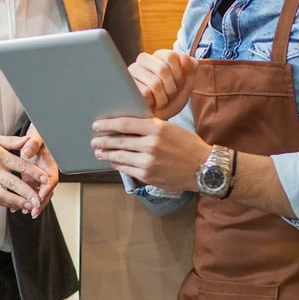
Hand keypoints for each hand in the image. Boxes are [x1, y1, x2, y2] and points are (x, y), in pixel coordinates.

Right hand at [0, 134, 50, 214]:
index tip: (44, 179)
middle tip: (40, 199)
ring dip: (18, 202)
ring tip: (30, 206)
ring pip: (3, 195)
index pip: (19, 165)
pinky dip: (6, 204)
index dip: (33, 173)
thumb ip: (12, 141)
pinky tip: (16, 205)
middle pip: (13, 183)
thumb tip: (29, 140)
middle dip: (28, 193)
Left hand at [19, 125, 58, 217]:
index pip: (52, 178)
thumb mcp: (36, 135)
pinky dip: (23, 198)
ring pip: (37, 192)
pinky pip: (29, 190)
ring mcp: (37, 175)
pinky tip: (15, 205)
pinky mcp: (30, 177)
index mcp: (49, 161)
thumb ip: (33, 142)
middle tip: (33, 210)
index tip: (41, 194)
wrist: (36, 134)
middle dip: (40, 201)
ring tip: (23, 210)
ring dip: (32, 203)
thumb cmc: (38, 134)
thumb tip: (28, 148)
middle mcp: (45, 171)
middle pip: (46, 190)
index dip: (47, 187)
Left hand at [91, 116, 209, 191]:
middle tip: (94, 140)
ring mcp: (148, 161)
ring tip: (98, 151)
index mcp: (157, 128)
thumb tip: (128, 126)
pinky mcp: (148, 176)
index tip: (97, 125)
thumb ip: (151, 126)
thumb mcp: (170, 128)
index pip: (125, 123)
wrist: (204, 168)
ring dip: (106, 154)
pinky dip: (118, 164)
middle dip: (103, 141)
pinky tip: (113, 161)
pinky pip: (127, 169)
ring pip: (120, 156)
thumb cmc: (188, 145)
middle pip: (119, 141)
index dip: (108, 124)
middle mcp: (151, 144)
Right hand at [130, 50, 197, 119]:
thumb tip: (185, 57)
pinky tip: (152, 104)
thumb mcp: (186, 84)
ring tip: (162, 101)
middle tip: (171, 96)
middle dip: (172, 88)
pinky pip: (145, 93)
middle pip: (162, 69)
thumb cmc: (171, 99)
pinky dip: (153, 102)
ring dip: (163, 98)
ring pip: (154, 83)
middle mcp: (143, 60)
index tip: (179, 84)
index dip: (179, 74)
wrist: (158, 118)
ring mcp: (133, 72)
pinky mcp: (126, 86)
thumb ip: (190, 69)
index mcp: (159, 55)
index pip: (171, 56)